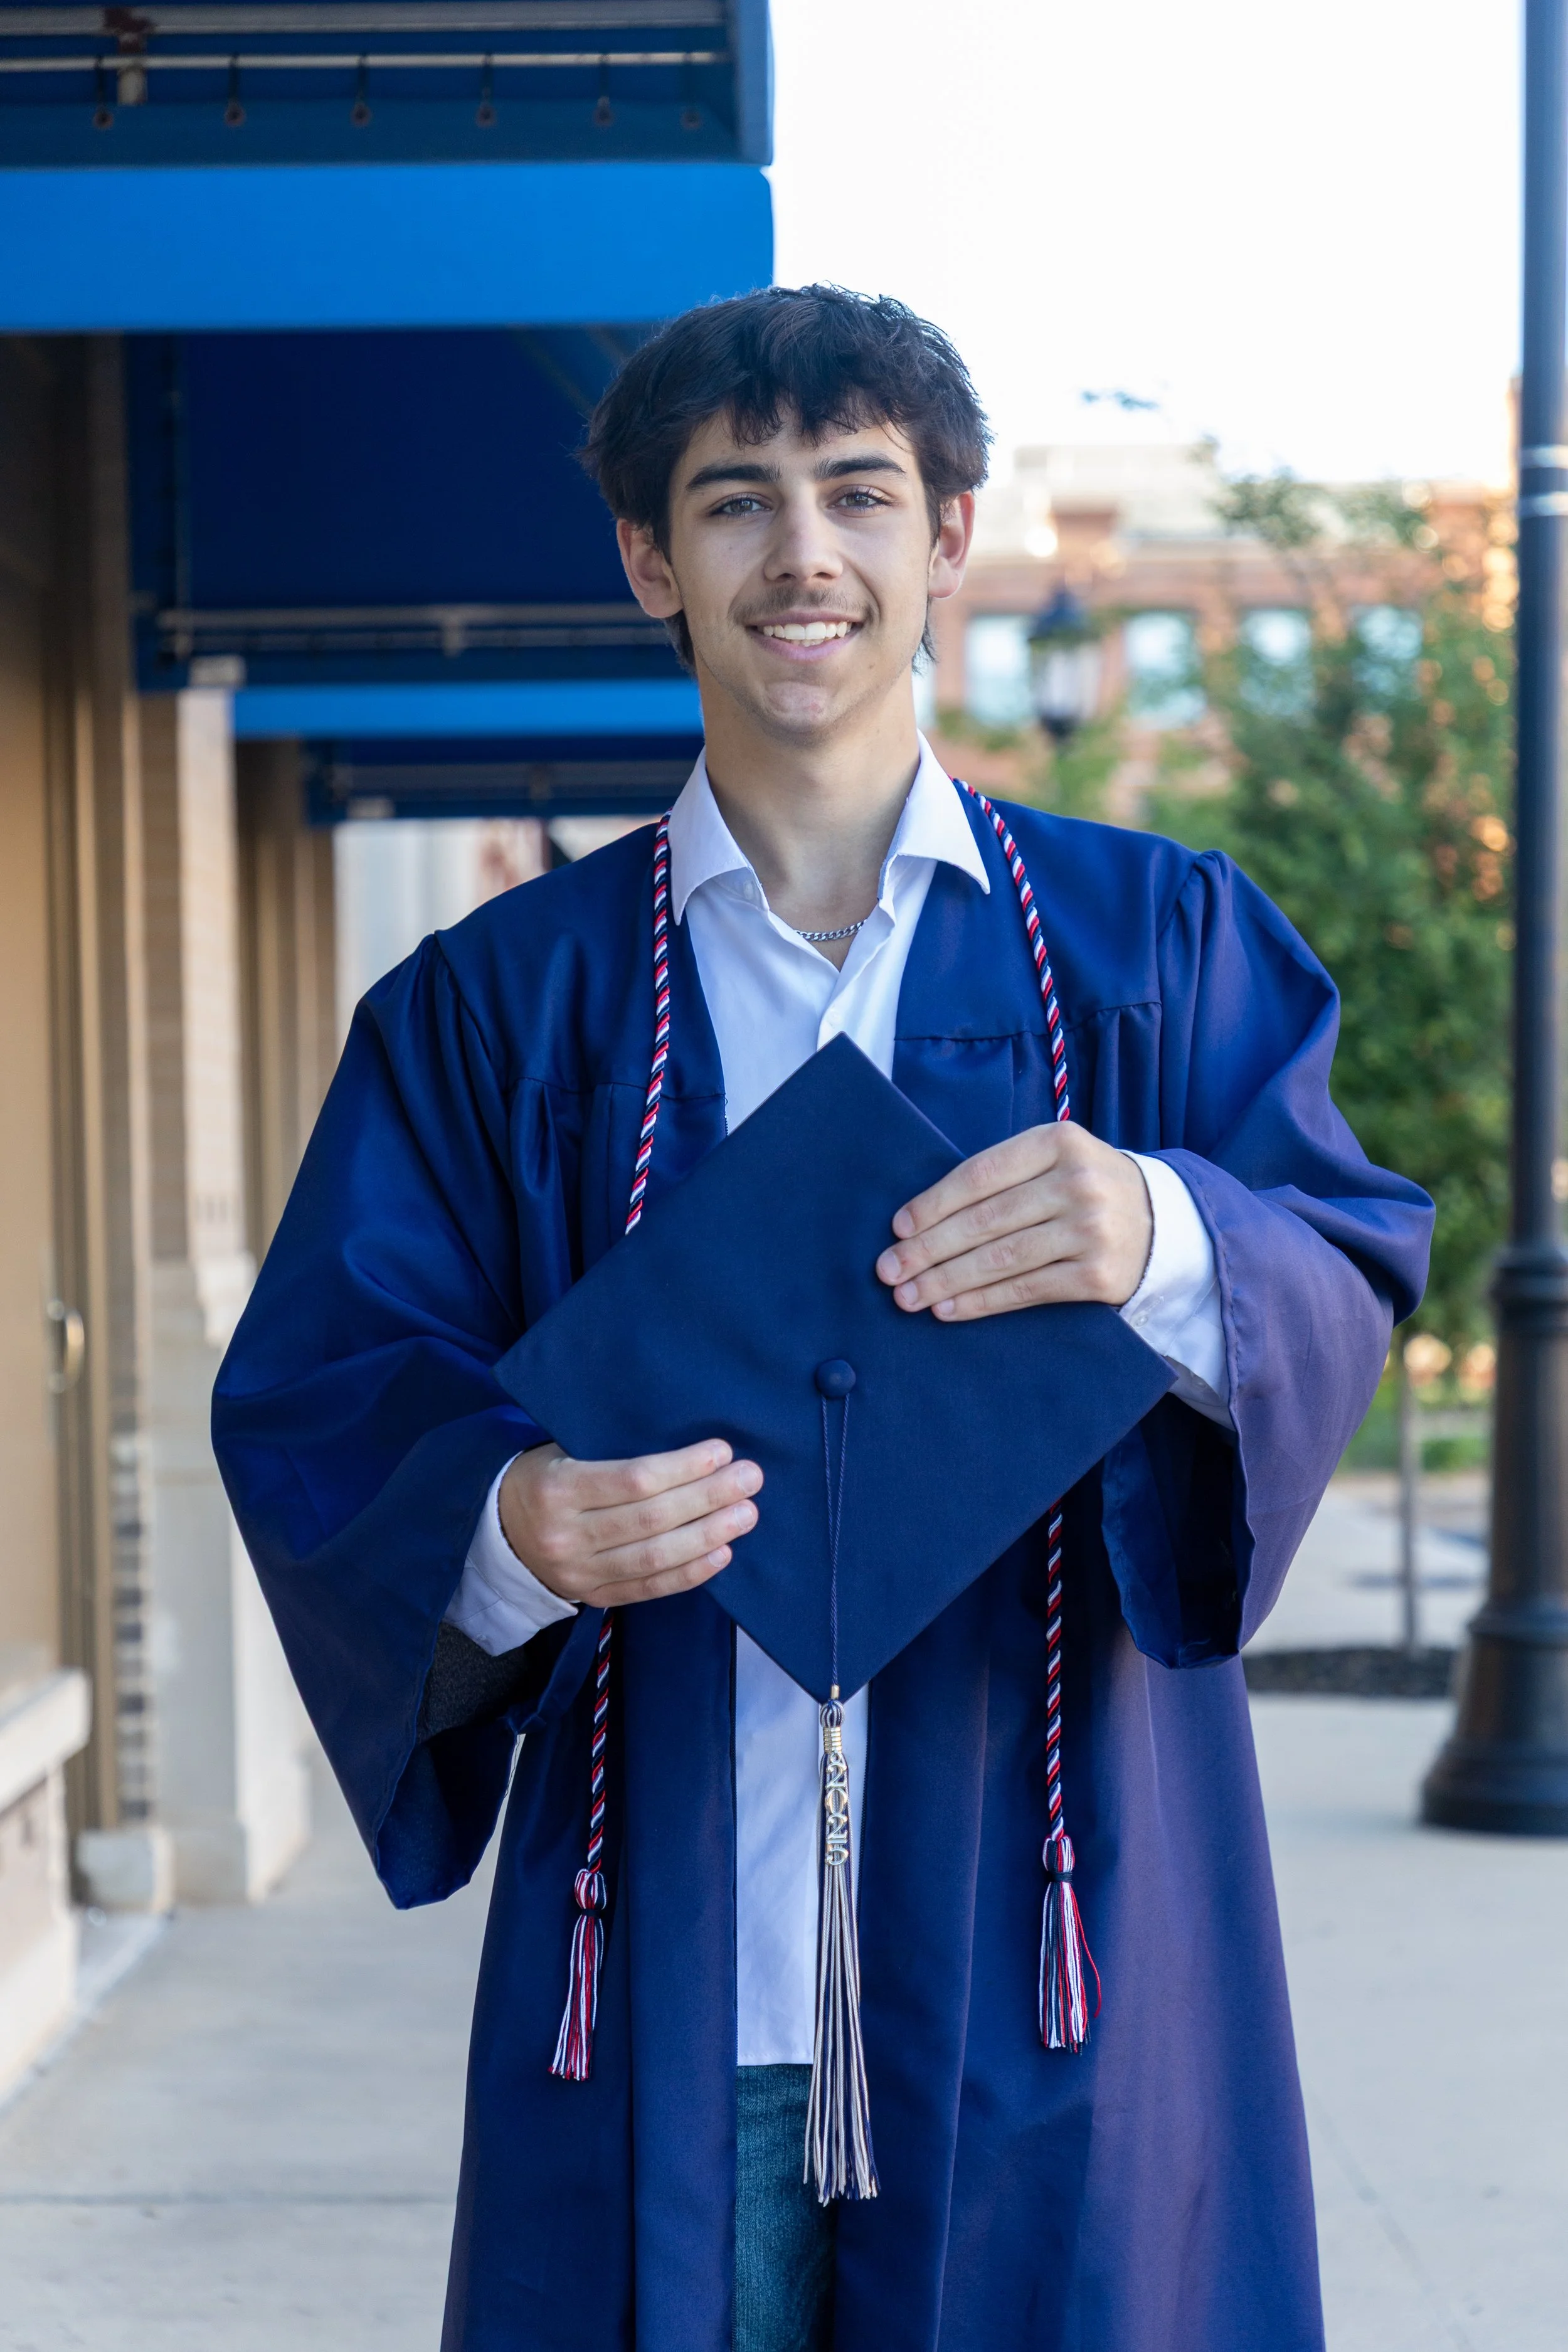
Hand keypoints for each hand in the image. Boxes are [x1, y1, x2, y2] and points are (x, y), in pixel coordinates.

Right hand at [498, 1439, 762, 1608]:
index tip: (722, 1451)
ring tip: (746, 1514)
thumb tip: (689, 1449)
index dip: (683, 1467)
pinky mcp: (592, 1597)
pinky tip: (721, 1553)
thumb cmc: (543, 1476)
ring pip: (655, 1557)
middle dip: (708, 1498)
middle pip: (651, 1519)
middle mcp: (566, 1536)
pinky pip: (649, 1588)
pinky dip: (689, 1572)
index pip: (632, 1480)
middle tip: (750, 1479)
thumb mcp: (561, 1450)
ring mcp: (579, 1573)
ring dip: (709, 1535)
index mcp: (557, 1489)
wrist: (497, 1530)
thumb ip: (612, 1452)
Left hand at [875, 1123, 1153, 1320]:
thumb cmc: (1083, 1187)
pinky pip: (1027, 1290)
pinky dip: (982, 1301)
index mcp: (1058, 1141)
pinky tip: (949, 1309)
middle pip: (986, 1220)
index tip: (898, 1228)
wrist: (1161, 1220)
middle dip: (929, 1249)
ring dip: (947, 1281)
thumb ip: (1001, 1177)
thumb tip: (921, 1220)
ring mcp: (1092, 1229)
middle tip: (888, 1270)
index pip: (980, 1174)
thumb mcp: (1052, 1160)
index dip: (934, 1203)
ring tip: (908, 1296)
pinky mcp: (1100, 1274)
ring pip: (1002, 1259)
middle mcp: (1078, 1182)